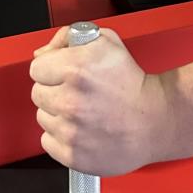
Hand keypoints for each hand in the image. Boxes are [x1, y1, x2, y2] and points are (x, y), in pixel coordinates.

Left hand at [30, 26, 167, 174]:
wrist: (156, 119)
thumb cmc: (131, 81)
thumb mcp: (105, 41)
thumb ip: (68, 37)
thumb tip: (41, 53)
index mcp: (75, 69)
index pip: (36, 67)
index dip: (51, 68)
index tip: (66, 73)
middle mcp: (69, 100)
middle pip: (37, 93)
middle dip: (54, 90)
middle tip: (78, 92)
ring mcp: (70, 131)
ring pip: (42, 117)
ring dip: (58, 113)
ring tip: (83, 111)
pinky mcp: (72, 155)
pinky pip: (47, 141)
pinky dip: (60, 136)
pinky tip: (81, 129)